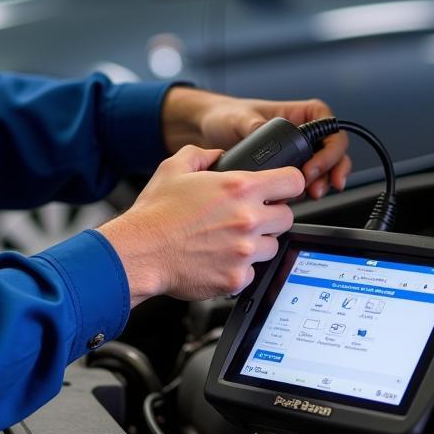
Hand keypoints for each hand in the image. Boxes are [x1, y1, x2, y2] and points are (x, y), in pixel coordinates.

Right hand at [99, 144, 303, 304]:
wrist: (139, 252)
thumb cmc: (155, 213)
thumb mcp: (174, 167)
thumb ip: (202, 154)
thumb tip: (217, 155)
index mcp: (240, 187)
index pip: (293, 182)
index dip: (289, 184)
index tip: (281, 190)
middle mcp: (248, 219)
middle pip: (287, 217)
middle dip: (271, 216)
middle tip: (247, 217)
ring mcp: (245, 251)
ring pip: (272, 246)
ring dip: (256, 243)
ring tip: (227, 240)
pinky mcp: (237, 278)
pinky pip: (252, 272)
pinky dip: (239, 268)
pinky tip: (217, 258)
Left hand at [161, 87, 350, 199]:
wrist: (206, 132)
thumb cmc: (225, 115)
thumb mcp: (238, 118)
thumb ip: (251, 125)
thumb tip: (261, 132)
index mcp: (299, 115)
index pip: (330, 127)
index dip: (329, 148)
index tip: (312, 165)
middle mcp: (302, 134)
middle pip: (334, 151)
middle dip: (331, 171)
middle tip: (316, 187)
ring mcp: (297, 153)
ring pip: (324, 169)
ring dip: (322, 184)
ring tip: (311, 195)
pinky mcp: (286, 171)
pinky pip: (305, 182)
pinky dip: (305, 191)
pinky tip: (295, 199)